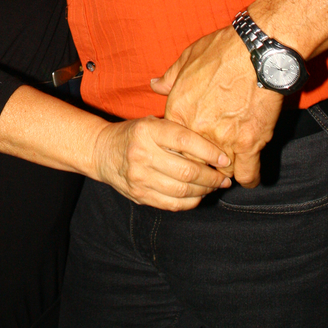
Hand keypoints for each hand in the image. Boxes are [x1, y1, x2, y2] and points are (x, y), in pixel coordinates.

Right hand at [91, 115, 231, 210]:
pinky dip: (191, 202)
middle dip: (212, 176)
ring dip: (205, 190)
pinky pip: (173, 204)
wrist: (102, 151)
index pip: (185, 141)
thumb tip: (213, 148)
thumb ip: (176, 131)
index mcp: (147, 131)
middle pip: (187, 170)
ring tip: (215, 186)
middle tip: (225, 177)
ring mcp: (139, 177)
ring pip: (183, 190)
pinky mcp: (140, 195)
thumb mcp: (151, 123)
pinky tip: (199, 195)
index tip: (225, 158)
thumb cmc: (134, 135)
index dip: (209, 151)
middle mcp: (142, 154)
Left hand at [152, 26, 283, 187]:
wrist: (257, 52)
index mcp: (178, 111)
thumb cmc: (223, 50)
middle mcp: (196, 129)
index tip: (189, 151)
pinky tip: (247, 174)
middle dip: (201, 166)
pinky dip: (248, 177)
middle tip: (210, 165)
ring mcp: (222, 139)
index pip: (173, 145)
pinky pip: (246, 175)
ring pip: (220, 172)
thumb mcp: (188, 58)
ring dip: (224, 172)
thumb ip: (170, 78)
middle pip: (193, 163)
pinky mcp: (248, 144)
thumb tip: (155, 85)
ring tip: (228, 169)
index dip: (182, 150)